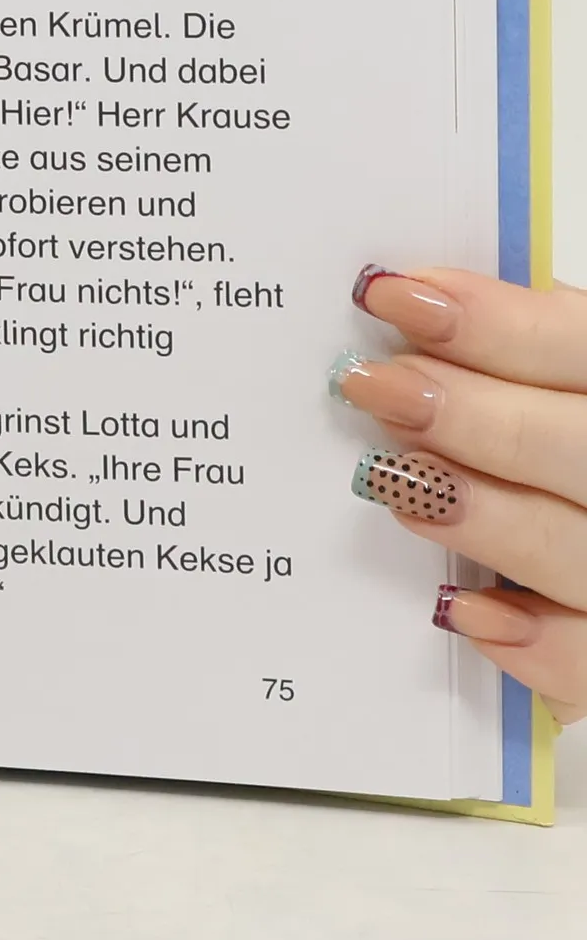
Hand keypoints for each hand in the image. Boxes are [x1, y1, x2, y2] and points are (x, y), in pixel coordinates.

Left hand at [334, 267, 586, 723]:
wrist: (580, 523)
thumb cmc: (547, 438)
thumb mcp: (546, 382)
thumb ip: (506, 350)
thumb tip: (406, 301)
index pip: (584, 345)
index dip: (494, 322)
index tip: (391, 298)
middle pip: (580, 447)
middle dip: (472, 414)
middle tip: (373, 386)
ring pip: (579, 548)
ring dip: (485, 514)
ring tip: (394, 480)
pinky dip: (532, 641)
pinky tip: (461, 611)